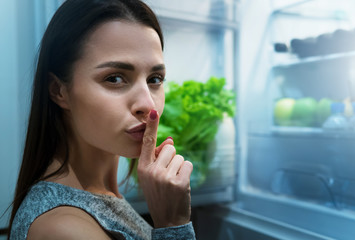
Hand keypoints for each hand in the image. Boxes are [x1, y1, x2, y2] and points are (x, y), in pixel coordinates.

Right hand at [137, 109, 192, 227]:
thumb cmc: (160, 195)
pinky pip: (188, 165)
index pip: (147, 144)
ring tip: (174, 182)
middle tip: (168, 175)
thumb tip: (170, 140)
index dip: (151, 127)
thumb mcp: (152, 177)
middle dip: (173, 159)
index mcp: (142, 169)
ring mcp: (165, 177)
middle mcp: (151, 171)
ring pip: (180, 157)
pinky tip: (181, 185)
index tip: (153, 112)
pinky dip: (187, 173)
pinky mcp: (179, 182)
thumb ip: (158, 159)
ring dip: (180, 167)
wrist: (168, 220)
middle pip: (170, 149)